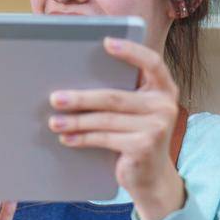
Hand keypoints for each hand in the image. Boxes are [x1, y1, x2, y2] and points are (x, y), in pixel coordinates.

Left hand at [49, 37, 185, 219]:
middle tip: (54, 98)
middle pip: (115, 97)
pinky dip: (82, 138)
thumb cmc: (136, 136)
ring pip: (106, 119)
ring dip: (76, 121)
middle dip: (81, 98)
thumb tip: (77, 78)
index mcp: (164, 89)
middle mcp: (165, 105)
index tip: (106, 42)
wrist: (151, 177)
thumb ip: (122, 93)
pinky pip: (105, 138)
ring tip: (54, 121)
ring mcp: (158, 127)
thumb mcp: (136, 111)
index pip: (152, 62)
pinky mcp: (145, 146)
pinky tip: (66, 138)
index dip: (130, 51)